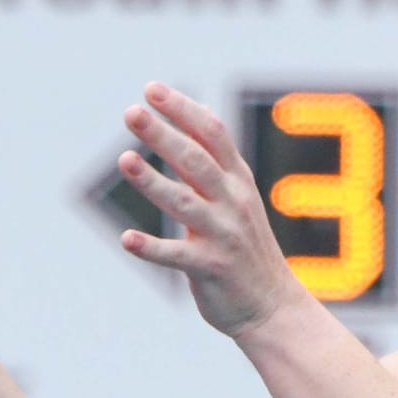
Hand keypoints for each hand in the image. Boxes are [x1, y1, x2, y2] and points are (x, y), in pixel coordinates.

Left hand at [117, 83, 301, 338]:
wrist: (273, 307)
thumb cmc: (246, 248)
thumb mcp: (237, 197)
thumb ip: (212, 162)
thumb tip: (193, 114)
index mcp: (238, 182)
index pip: (212, 134)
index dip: (183, 110)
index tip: (152, 90)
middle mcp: (234, 203)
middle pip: (196, 161)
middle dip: (163, 135)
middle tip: (132, 113)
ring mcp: (224, 236)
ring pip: (184, 203)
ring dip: (153, 182)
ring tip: (125, 161)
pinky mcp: (212, 269)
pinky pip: (178, 256)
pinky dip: (152, 248)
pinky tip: (127, 239)